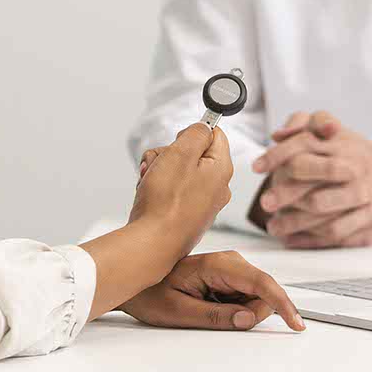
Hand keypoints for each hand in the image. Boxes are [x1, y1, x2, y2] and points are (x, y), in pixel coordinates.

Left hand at [120, 250, 306, 331]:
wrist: (136, 282)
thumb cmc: (151, 293)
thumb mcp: (180, 311)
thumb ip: (216, 316)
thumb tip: (247, 318)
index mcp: (218, 264)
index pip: (262, 283)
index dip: (282, 304)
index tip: (296, 323)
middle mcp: (229, 262)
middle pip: (263, 293)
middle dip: (252, 313)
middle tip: (221, 320)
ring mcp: (230, 268)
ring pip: (256, 297)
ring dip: (241, 312)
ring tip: (206, 309)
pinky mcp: (228, 277)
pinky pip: (245, 298)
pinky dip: (235, 309)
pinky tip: (210, 306)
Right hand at [128, 123, 232, 259]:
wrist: (153, 243)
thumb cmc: (166, 202)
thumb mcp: (181, 153)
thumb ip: (196, 133)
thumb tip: (204, 128)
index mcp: (221, 169)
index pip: (215, 134)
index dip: (191, 134)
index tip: (177, 142)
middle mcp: (216, 187)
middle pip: (192, 153)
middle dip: (169, 154)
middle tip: (159, 165)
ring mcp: (202, 203)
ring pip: (179, 171)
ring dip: (160, 170)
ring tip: (151, 183)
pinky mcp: (187, 214)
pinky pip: (173, 190)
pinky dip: (159, 188)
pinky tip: (150, 196)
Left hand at [249, 110, 371, 248]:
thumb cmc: (360, 157)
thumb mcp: (336, 134)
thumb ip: (305, 126)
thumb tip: (278, 135)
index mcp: (339, 141)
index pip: (303, 142)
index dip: (277, 154)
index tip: (258, 167)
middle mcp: (351, 163)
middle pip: (308, 172)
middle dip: (283, 190)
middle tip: (266, 202)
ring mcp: (362, 190)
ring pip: (319, 205)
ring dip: (293, 219)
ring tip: (275, 226)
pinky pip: (338, 230)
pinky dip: (312, 238)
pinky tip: (294, 239)